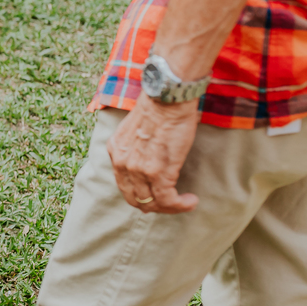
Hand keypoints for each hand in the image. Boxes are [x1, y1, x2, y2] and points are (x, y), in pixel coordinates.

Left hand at [107, 93, 201, 213]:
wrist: (166, 98)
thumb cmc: (158, 108)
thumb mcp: (134, 129)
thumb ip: (134, 146)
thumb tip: (147, 156)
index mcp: (115, 151)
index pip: (124, 184)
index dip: (141, 194)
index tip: (158, 193)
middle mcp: (122, 163)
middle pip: (135, 198)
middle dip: (154, 205)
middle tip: (171, 202)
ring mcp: (139, 170)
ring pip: (151, 202)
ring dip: (170, 207)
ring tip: (185, 202)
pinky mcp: (158, 172)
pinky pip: (167, 199)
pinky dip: (179, 205)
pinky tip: (190, 201)